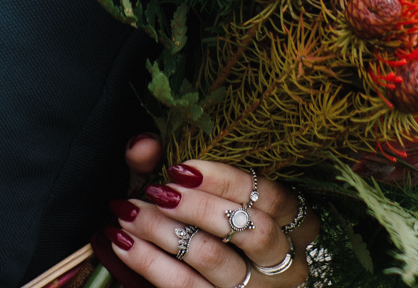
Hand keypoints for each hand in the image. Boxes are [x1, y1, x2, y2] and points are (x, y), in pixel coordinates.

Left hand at [106, 153, 318, 286]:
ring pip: (215, 260)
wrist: (194, 270)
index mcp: (294, 223)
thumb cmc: (199, 217)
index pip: (274, 198)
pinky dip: (149, 262)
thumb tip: (142, 145)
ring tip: (130, 212)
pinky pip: (186, 287)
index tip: (182, 169)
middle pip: (252, 232)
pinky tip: (123, 241)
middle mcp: (285, 262)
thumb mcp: (189, 186)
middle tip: (158, 192)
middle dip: (199, 209)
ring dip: (164, 232)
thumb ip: (164, 160)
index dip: (227, 181)